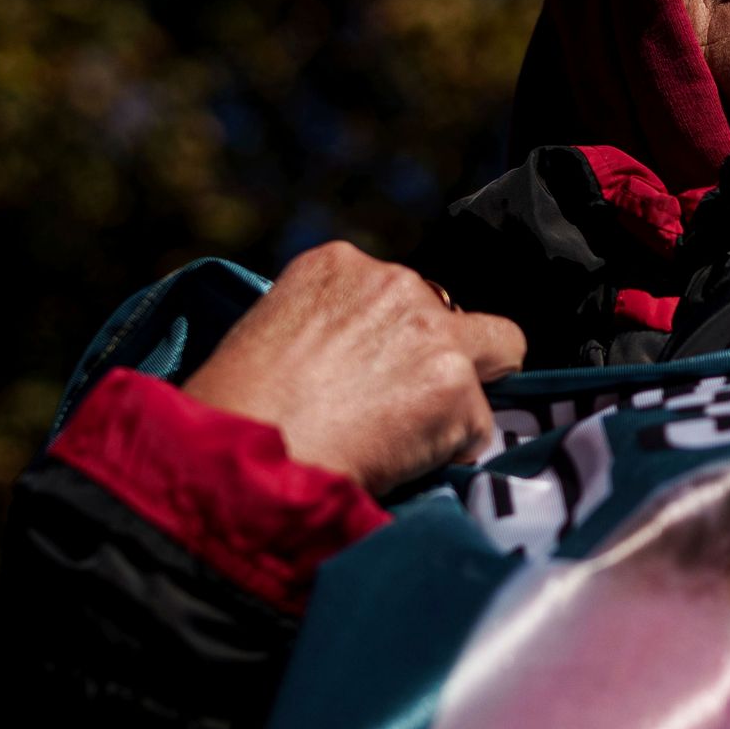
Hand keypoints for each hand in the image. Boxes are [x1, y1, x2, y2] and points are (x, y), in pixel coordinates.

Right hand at [177, 242, 525, 494]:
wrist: (242, 455)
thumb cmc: (234, 412)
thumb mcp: (271, 333)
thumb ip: (331, 326)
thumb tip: (362, 359)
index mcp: (338, 264)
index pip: (400, 291)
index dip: (395, 337)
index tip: (374, 372)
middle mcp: (393, 281)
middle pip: (456, 313)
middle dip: (441, 355)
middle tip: (402, 405)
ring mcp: (432, 330)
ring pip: (496, 353)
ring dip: (457, 398)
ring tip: (402, 440)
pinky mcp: (456, 385)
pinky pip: (479, 426)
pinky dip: (452, 450)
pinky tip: (401, 464)